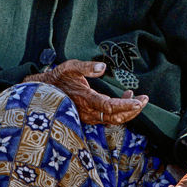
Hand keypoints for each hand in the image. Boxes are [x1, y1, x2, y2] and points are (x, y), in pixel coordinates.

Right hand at [24, 59, 147, 125]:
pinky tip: (125, 98)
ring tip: (138, 97)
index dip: (126, 105)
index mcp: (85, 100)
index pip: (109, 107)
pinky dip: (119, 110)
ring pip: (113, 119)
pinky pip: (108, 118)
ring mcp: (88, 117)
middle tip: (145, 99)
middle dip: (133, 110)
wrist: (40, 94)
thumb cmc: (56, 78)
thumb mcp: (69, 67)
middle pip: (115, 117)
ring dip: (128, 111)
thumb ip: (86, 67)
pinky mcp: (89, 117)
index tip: (140, 101)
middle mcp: (88, 112)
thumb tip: (103, 67)